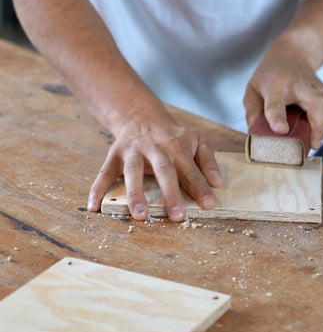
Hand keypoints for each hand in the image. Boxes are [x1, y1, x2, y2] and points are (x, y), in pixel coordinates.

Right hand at [87, 105, 223, 221]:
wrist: (141, 116)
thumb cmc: (173, 135)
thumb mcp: (196, 140)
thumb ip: (208, 161)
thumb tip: (219, 183)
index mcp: (178, 147)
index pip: (191, 170)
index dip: (200, 187)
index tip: (210, 205)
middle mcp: (156, 149)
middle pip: (164, 171)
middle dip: (171, 193)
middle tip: (177, 215)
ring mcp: (133, 151)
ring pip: (133, 171)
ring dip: (135, 193)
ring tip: (139, 215)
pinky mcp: (114, 155)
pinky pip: (104, 172)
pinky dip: (97, 189)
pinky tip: (94, 206)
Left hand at [243, 37, 322, 149]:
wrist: (292, 55)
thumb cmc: (270, 77)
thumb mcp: (252, 91)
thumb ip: (252, 115)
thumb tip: (258, 138)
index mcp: (275, 86)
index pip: (276, 103)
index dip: (278, 118)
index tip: (281, 130)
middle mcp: (298, 85)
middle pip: (316, 103)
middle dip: (318, 125)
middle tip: (313, 143)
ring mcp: (316, 87)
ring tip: (312, 135)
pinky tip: (320, 124)